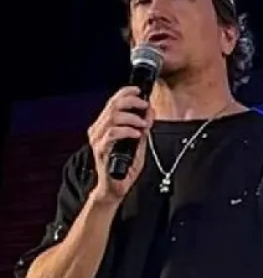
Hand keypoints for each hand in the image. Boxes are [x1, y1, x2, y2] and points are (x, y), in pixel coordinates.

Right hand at [86, 86, 154, 203]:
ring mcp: (98, 140)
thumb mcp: (138, 143)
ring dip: (132, 117)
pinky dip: (127, 131)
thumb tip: (150, 112)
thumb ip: (143, 127)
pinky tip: (136, 134)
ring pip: (112, 117)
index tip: (140, 90)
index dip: (126, 92)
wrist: (115, 187)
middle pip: (112, 106)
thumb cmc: (124, 166)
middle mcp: (98, 130)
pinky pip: (113, 134)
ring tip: (143, 124)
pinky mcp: (101, 150)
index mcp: (105, 125)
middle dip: (132, 102)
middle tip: (145, 106)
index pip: (113, 102)